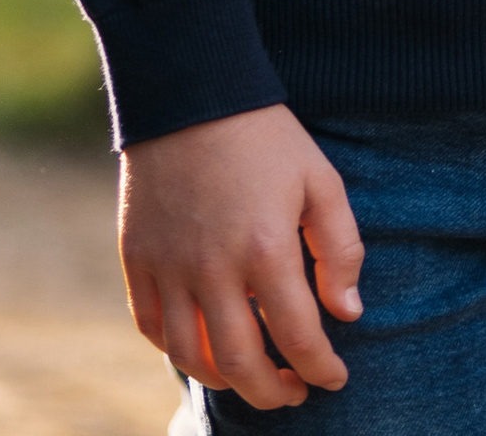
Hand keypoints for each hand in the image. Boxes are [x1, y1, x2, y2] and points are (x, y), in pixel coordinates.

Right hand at [119, 103, 363, 411]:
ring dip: (225, 381)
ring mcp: (168, 267)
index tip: (335, 378)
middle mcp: (212, 268)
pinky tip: (204, 347)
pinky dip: (177, 350)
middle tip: (294, 392)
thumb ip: (340, 248)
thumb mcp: (320, 178)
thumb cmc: (264, 136)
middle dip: (272, 392)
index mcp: (265, 247)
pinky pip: (151, 327)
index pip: (297, 336)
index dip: (320, 368)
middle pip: (240, 364)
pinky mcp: (137, 259)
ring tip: (252, 377)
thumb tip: (348, 313)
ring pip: (191, 356)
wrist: (191, 92)